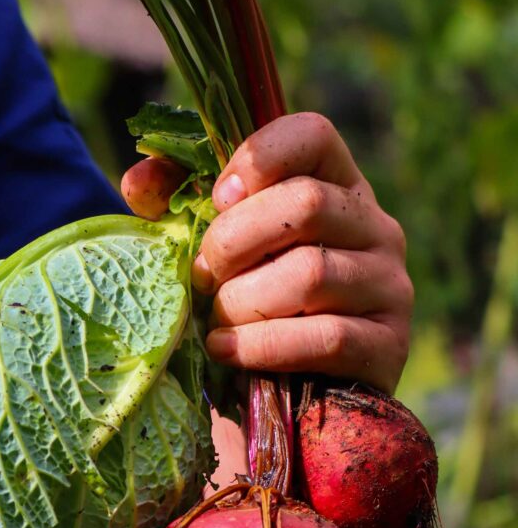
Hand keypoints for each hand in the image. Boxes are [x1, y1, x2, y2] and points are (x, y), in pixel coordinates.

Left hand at [121, 112, 412, 394]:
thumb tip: (137, 182)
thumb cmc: (244, 303)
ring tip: (214, 320)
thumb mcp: (211, 248)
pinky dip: (260, 345)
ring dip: (242, 301)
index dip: (258, 157)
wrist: (282, 392)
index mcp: (334, 187)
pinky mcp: (388, 345)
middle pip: (306, 204)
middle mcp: (375, 227)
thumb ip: (176, 205)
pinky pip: (324, 337)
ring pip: (310, 274)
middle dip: (233, 242)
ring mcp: (389, 286)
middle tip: (201, 277)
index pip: (312, 135)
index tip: (216, 200)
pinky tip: (225, 351)